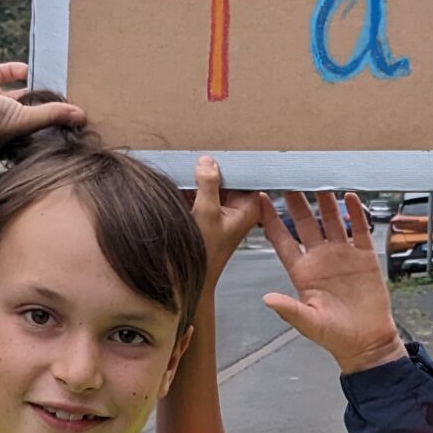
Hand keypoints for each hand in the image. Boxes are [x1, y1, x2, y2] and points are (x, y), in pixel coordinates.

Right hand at [0, 61, 84, 153]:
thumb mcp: (20, 121)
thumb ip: (50, 115)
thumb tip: (80, 115)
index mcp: (9, 141)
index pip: (36, 137)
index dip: (53, 131)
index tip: (75, 126)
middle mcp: (2, 124)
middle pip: (30, 115)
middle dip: (48, 110)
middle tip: (72, 102)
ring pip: (19, 94)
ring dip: (35, 88)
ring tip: (58, 83)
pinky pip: (4, 74)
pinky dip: (17, 70)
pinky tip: (32, 68)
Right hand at [191, 157, 265, 280]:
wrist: (189, 279)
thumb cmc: (205, 255)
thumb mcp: (206, 213)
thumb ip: (207, 184)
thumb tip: (207, 162)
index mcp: (251, 208)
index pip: (246, 174)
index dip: (232, 163)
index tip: (218, 153)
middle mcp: (241, 208)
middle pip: (229, 178)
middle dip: (213, 170)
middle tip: (198, 159)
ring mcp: (225, 211)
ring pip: (214, 185)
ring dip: (200, 180)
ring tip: (188, 172)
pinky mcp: (211, 215)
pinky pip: (204, 195)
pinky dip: (193, 191)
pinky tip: (182, 185)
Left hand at [257, 191, 406, 372]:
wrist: (367, 342)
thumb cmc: (335, 336)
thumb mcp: (309, 323)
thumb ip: (289, 310)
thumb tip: (266, 299)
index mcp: (302, 272)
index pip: (282, 240)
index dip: (270, 220)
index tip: (258, 198)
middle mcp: (320, 259)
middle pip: (305, 223)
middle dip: (296, 201)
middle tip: (288, 177)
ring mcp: (342, 255)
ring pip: (331, 220)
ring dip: (325, 201)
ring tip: (317, 179)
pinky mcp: (364, 257)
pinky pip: (359, 229)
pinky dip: (355, 213)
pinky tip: (349, 196)